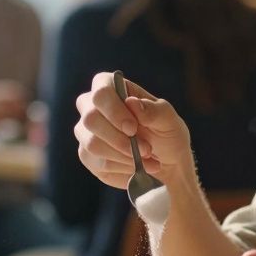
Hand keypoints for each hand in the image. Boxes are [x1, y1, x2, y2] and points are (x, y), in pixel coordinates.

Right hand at [73, 71, 193, 189]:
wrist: (166, 163)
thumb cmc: (166, 133)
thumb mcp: (169, 121)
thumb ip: (154, 110)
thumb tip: (132, 103)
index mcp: (112, 88)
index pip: (101, 92)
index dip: (114, 110)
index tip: (133, 128)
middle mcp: (92, 107)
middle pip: (90, 119)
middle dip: (120, 139)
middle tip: (146, 149)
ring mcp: (86, 132)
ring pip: (92, 144)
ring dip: (124, 156)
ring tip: (147, 159)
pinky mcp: (87, 155)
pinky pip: (97, 163)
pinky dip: (122, 168)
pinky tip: (137, 167)